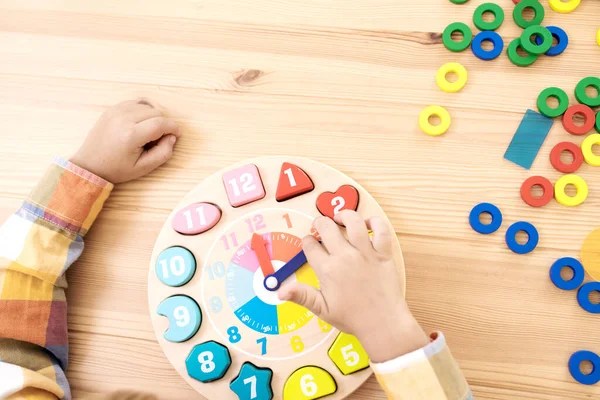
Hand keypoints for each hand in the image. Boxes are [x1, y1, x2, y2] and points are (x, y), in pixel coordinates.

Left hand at [70, 98, 180, 182]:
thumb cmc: (117, 169)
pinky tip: (141, 122)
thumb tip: (172, 137)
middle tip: (158, 139)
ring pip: (147, 106)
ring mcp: (116, 111)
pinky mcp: (112, 109)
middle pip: (156, 112)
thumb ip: (163, 153)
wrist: (90, 165)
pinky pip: (135, 103)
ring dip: (153, 117)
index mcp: (130, 135)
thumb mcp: (144, 168)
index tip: (177, 134)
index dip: (173, 127)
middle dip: (163, 124)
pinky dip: (143, 110)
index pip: (160, 123)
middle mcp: (123, 118)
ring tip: (148, 132)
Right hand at [279, 210, 428, 362]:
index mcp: (328, 270)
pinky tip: (367, 224)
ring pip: (354, 221)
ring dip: (344, 215)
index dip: (307, 241)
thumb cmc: (352, 318)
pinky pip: (381, 229)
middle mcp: (345, 256)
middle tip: (320, 225)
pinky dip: (375, 222)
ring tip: (340, 218)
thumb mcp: (322, 309)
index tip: (309, 243)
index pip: (310, 246)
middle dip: (320, 222)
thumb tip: (280, 291)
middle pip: (327, 227)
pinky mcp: (383, 253)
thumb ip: (301, 296)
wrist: (383, 324)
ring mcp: (366, 253)